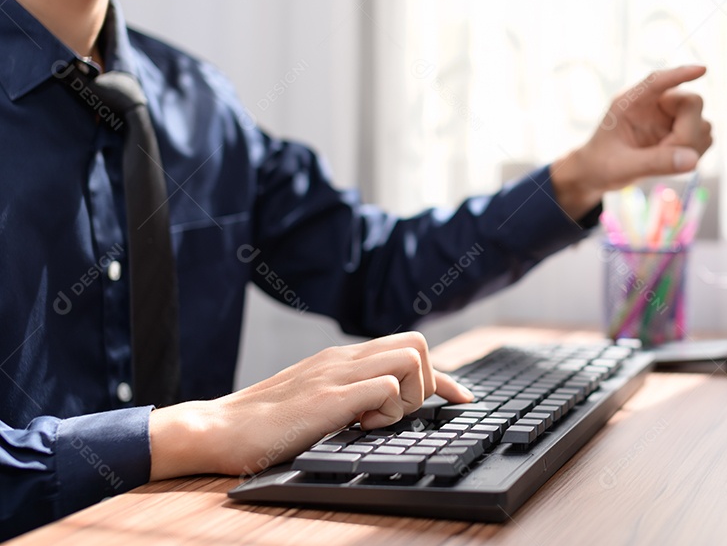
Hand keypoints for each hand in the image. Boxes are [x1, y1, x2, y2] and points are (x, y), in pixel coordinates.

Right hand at [148, 331, 471, 478]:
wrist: (216, 430)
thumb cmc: (263, 426)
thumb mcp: (316, 403)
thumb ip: (348, 397)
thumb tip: (385, 410)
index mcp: (341, 359)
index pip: (408, 348)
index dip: (443, 377)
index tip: (461, 399)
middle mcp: (343, 359)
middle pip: (418, 344)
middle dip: (426, 384)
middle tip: (399, 416)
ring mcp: (336, 374)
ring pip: (410, 359)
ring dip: (408, 395)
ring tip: (375, 422)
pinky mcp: (327, 398)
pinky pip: (385, 388)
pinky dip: (386, 412)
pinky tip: (359, 428)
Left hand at [551, 65, 712, 218]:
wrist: (597, 173)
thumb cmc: (602, 165)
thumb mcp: (622, 167)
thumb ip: (656, 162)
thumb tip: (694, 160)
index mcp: (631, 103)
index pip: (658, 81)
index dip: (680, 74)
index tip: (701, 70)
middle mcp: (655, 105)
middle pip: (692, 103)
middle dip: (687, 133)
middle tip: (666, 155)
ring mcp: (670, 118)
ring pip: (702, 123)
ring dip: (690, 146)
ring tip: (662, 162)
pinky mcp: (681, 133)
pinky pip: (704, 138)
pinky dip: (694, 153)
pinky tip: (673, 163)